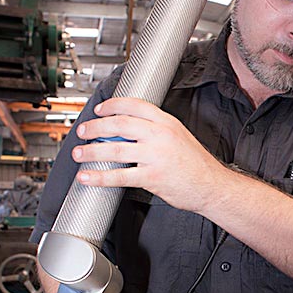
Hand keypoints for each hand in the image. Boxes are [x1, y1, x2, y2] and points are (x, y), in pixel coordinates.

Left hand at [71, 97, 227, 212]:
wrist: (212, 186)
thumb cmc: (197, 165)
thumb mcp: (180, 137)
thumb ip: (157, 131)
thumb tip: (129, 132)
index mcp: (167, 123)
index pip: (134, 106)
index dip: (112, 106)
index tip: (100, 110)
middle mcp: (160, 136)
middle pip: (119, 124)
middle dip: (95, 127)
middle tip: (83, 131)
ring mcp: (155, 156)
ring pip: (115, 149)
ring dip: (91, 151)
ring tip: (80, 154)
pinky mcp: (152, 177)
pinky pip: (119, 176)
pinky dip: (99, 176)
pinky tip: (88, 177)